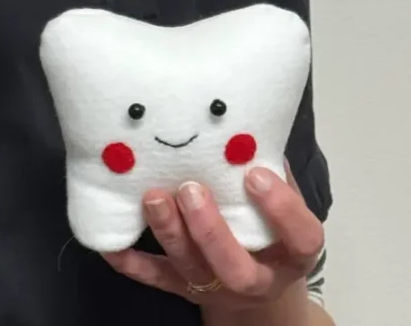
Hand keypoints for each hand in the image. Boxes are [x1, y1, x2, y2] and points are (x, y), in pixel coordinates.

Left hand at [103, 166, 322, 309]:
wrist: (257, 288)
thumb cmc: (268, 225)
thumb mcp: (282, 201)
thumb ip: (273, 168)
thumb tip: (252, 121)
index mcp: (292, 252)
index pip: (301, 237)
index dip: (280, 209)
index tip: (255, 174)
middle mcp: (257, 278)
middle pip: (237, 269)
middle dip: (210, 230)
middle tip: (190, 189)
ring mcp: (216, 288)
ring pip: (191, 270)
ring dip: (169, 233)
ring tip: (152, 197)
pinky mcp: (181, 289)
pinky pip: (152, 278)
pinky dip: (129, 260)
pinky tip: (110, 240)